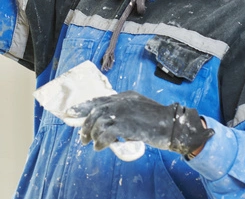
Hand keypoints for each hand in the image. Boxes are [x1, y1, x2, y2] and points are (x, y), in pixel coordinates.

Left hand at [67, 91, 213, 157]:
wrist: (173, 124)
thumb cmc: (158, 119)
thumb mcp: (139, 108)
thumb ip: (125, 110)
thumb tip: (111, 123)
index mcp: (123, 96)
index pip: (98, 99)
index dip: (83, 106)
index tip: (71, 112)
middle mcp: (120, 101)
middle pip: (95, 111)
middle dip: (85, 125)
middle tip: (82, 137)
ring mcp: (122, 112)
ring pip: (98, 123)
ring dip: (92, 135)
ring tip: (91, 144)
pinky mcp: (126, 125)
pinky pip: (106, 134)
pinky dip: (101, 142)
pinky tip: (100, 147)